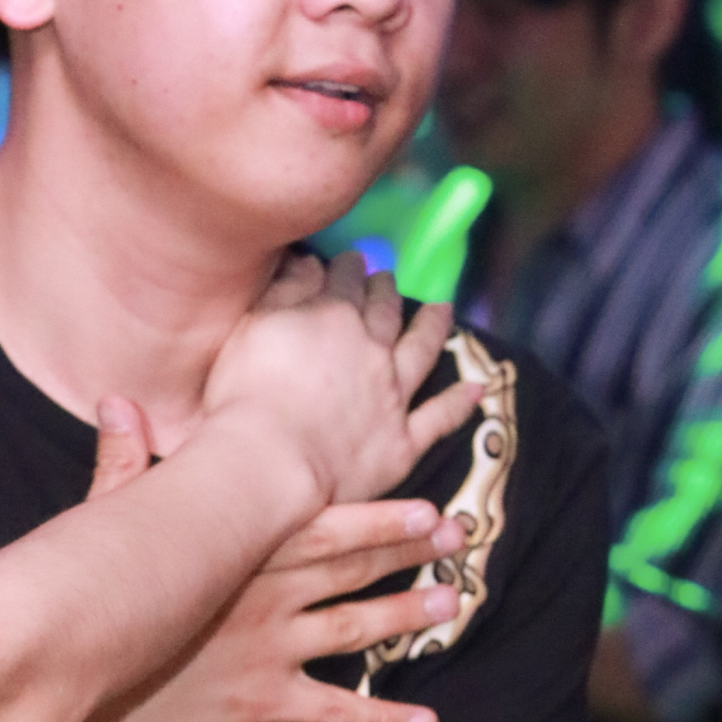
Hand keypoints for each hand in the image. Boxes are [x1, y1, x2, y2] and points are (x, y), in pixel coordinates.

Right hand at [87, 403, 463, 721]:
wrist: (77, 692)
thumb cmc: (91, 607)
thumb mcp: (102, 530)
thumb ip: (122, 467)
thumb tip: (113, 401)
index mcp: (235, 554)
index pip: (321, 527)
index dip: (380, 517)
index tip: (429, 504)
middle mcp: (263, 598)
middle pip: (351, 570)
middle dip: (409, 552)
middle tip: (460, 538)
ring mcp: (268, 652)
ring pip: (354, 630)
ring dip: (406, 616)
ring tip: (452, 603)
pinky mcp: (263, 703)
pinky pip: (335, 713)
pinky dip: (384, 720)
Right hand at [202, 250, 479, 505]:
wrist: (268, 462)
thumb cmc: (245, 395)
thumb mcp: (254, 326)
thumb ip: (286, 290)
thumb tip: (310, 261)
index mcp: (333, 317)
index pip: (344, 282)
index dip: (348, 268)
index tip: (351, 260)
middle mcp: (372, 349)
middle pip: (384, 311)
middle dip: (386, 291)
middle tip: (388, 278)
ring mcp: (392, 395)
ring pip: (421, 352)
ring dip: (433, 329)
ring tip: (443, 310)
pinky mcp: (400, 442)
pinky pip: (438, 419)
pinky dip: (459, 403)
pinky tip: (476, 389)